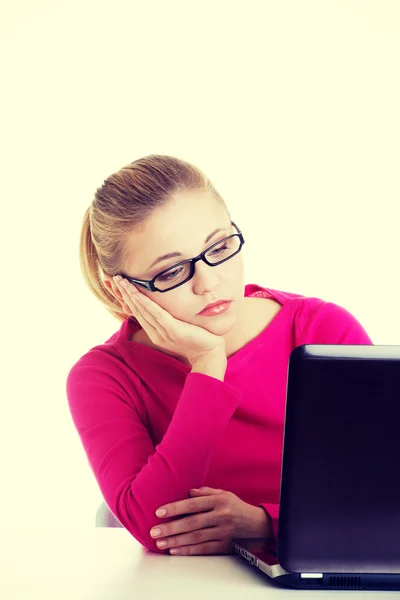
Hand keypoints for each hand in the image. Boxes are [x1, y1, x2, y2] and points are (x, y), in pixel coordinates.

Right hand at [113, 276, 225, 363]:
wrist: (210, 355)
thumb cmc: (198, 339)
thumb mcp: (180, 328)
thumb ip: (170, 319)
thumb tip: (166, 305)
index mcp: (156, 332)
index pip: (138, 313)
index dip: (128, 298)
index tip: (120, 284)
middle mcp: (156, 333)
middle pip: (136, 310)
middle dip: (125, 293)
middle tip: (116, 278)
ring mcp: (164, 333)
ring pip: (143, 311)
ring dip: (131, 295)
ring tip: (123, 282)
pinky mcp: (174, 331)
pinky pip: (157, 315)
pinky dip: (146, 304)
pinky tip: (138, 295)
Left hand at [149, 487, 272, 555]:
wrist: (257, 524)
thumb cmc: (236, 506)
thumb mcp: (223, 493)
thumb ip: (205, 492)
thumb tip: (187, 493)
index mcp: (218, 501)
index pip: (193, 505)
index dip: (175, 508)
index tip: (159, 512)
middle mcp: (220, 516)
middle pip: (192, 523)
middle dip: (171, 528)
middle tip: (154, 532)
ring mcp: (223, 532)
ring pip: (196, 538)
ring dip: (176, 541)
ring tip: (160, 543)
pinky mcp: (224, 546)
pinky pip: (204, 549)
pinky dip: (188, 550)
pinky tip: (175, 550)